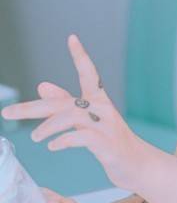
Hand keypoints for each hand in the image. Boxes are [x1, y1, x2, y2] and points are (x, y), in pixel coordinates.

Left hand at [0, 34, 150, 190]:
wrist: (137, 164)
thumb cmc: (110, 141)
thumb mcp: (87, 120)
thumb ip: (65, 103)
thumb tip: (42, 85)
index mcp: (98, 100)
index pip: (89, 73)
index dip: (81, 56)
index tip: (72, 38)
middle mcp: (103, 108)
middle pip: (63, 102)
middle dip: (32, 107)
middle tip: (7, 113)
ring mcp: (106, 125)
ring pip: (70, 117)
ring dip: (47, 127)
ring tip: (34, 137)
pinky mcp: (107, 143)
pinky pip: (81, 137)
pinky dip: (64, 140)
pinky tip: (52, 146)